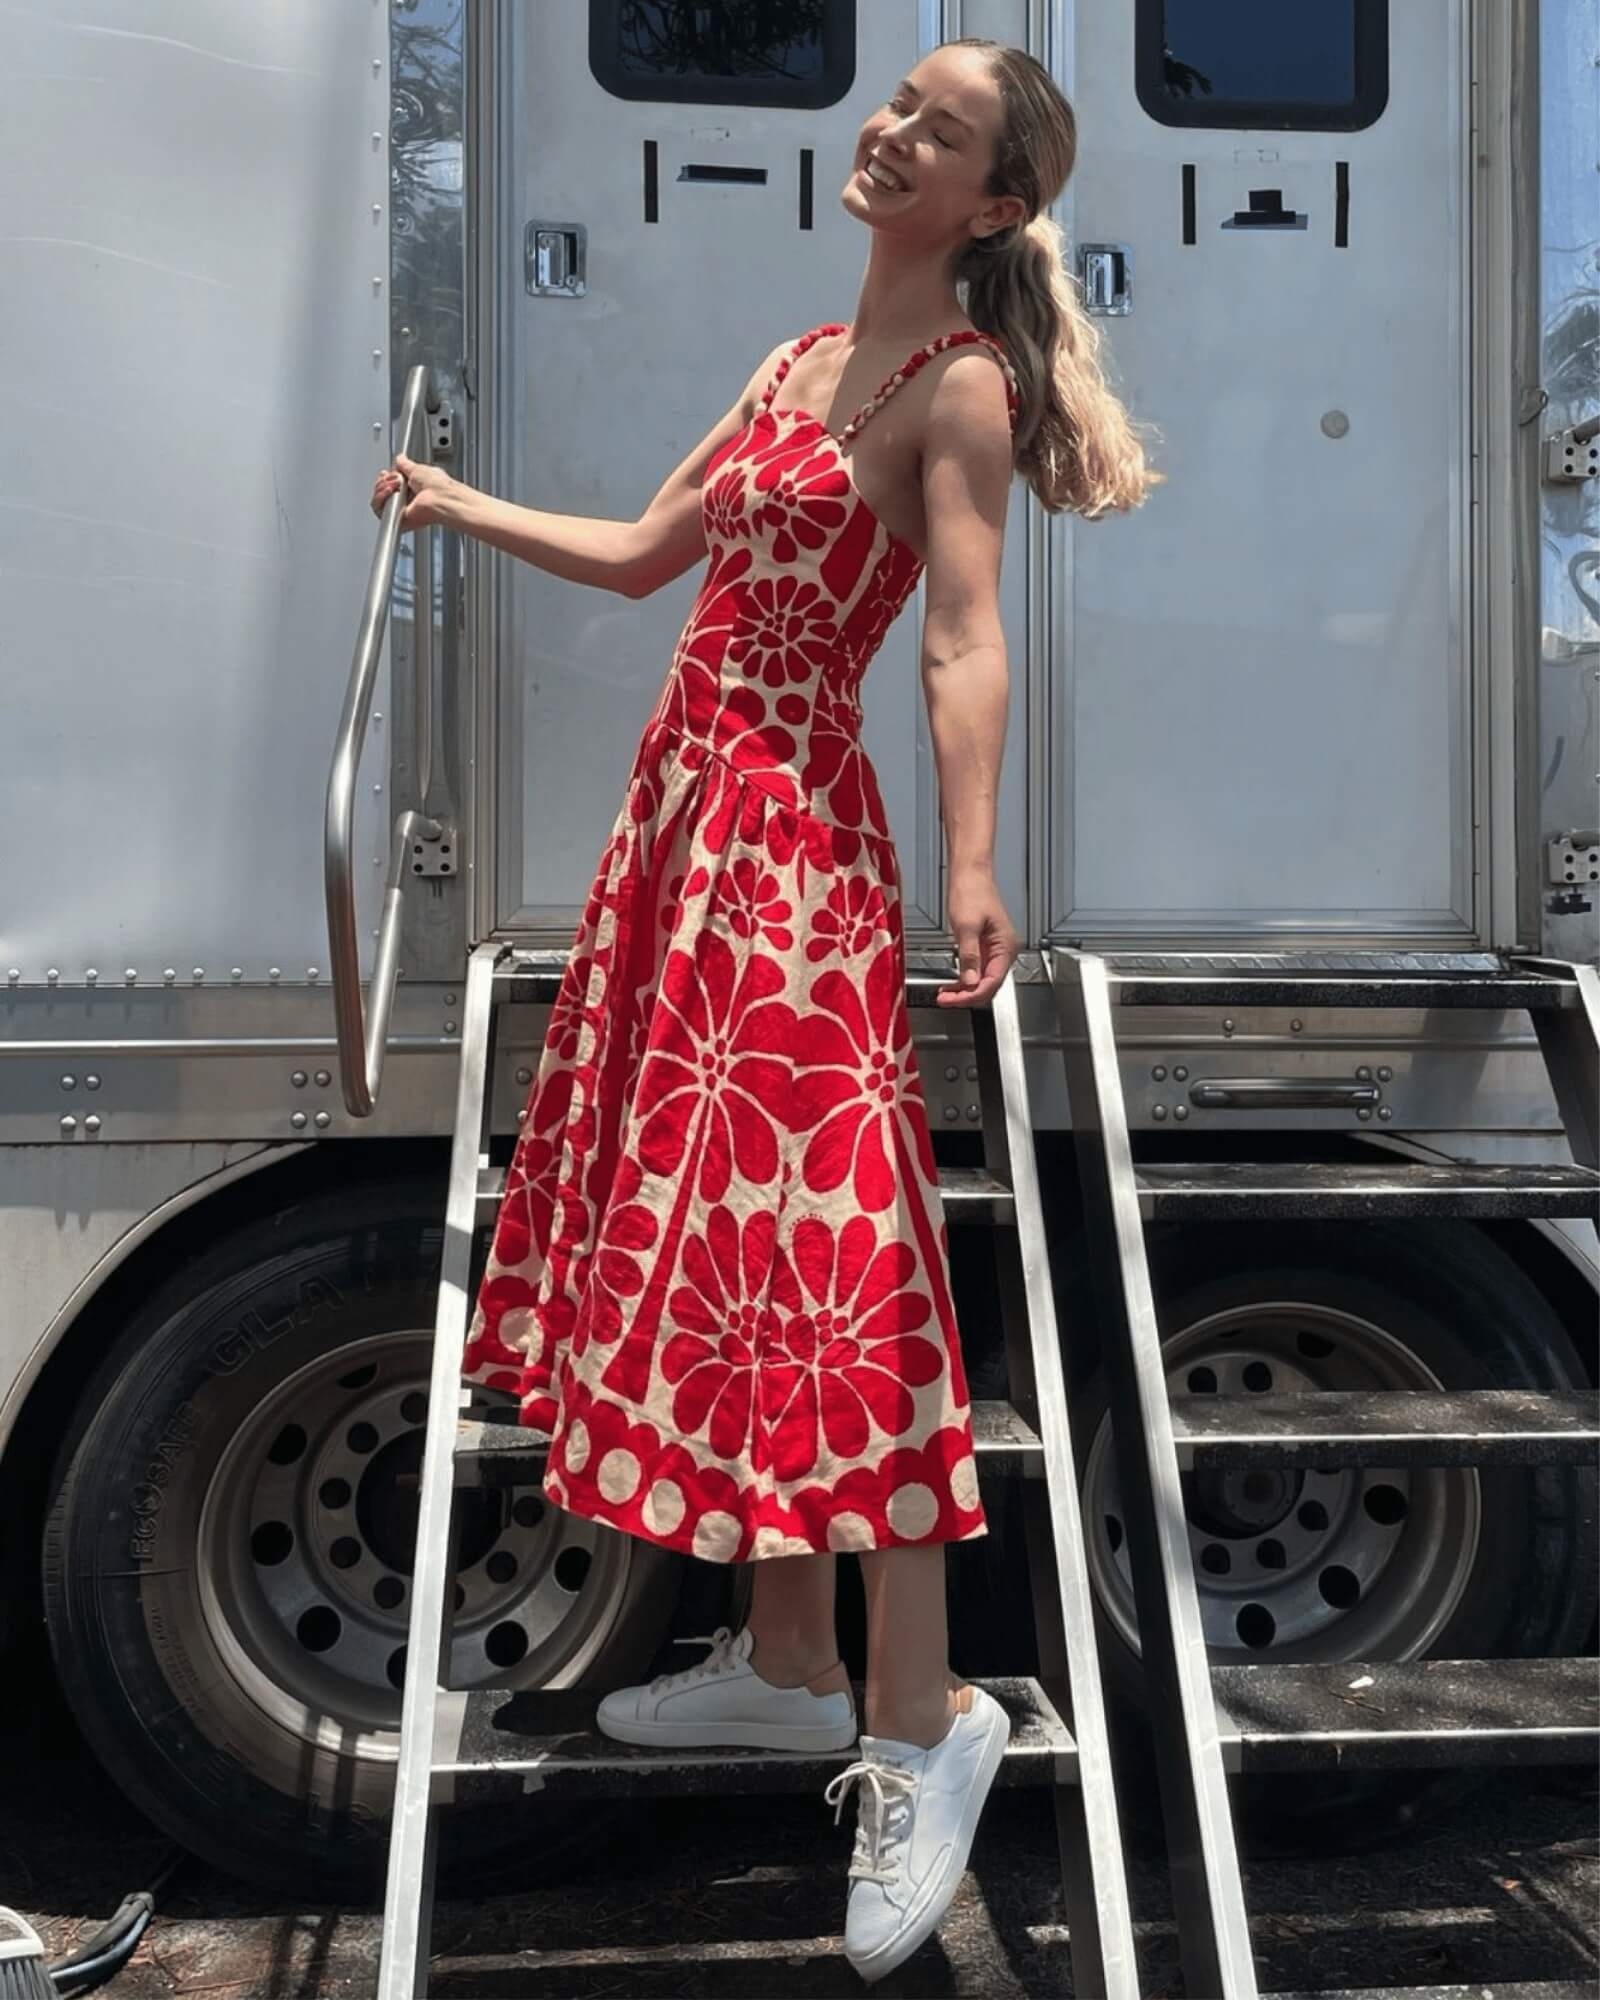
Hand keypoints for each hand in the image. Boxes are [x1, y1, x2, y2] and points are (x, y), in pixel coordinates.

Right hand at [370, 451, 457, 530]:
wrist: (441, 499)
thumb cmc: (437, 486)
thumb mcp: (417, 469)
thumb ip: (405, 465)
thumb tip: (400, 459)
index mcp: (412, 488)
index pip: (389, 483)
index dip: (385, 477)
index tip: (386, 472)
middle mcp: (406, 500)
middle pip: (381, 490)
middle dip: (384, 480)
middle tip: (396, 479)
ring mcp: (401, 511)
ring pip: (377, 500)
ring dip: (382, 488)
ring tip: (396, 485)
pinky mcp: (397, 520)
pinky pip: (379, 510)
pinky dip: (380, 499)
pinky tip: (391, 492)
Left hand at [938, 865, 1018, 1006]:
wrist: (970, 874)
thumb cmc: (972, 892)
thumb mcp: (966, 927)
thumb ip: (969, 957)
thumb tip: (970, 981)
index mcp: (1005, 947)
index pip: (992, 982)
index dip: (971, 995)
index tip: (952, 1001)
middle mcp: (1004, 951)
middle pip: (988, 985)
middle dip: (966, 996)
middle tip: (945, 1000)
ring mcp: (995, 950)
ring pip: (982, 980)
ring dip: (964, 990)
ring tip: (945, 995)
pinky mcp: (985, 947)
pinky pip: (977, 970)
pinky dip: (964, 979)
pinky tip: (952, 984)